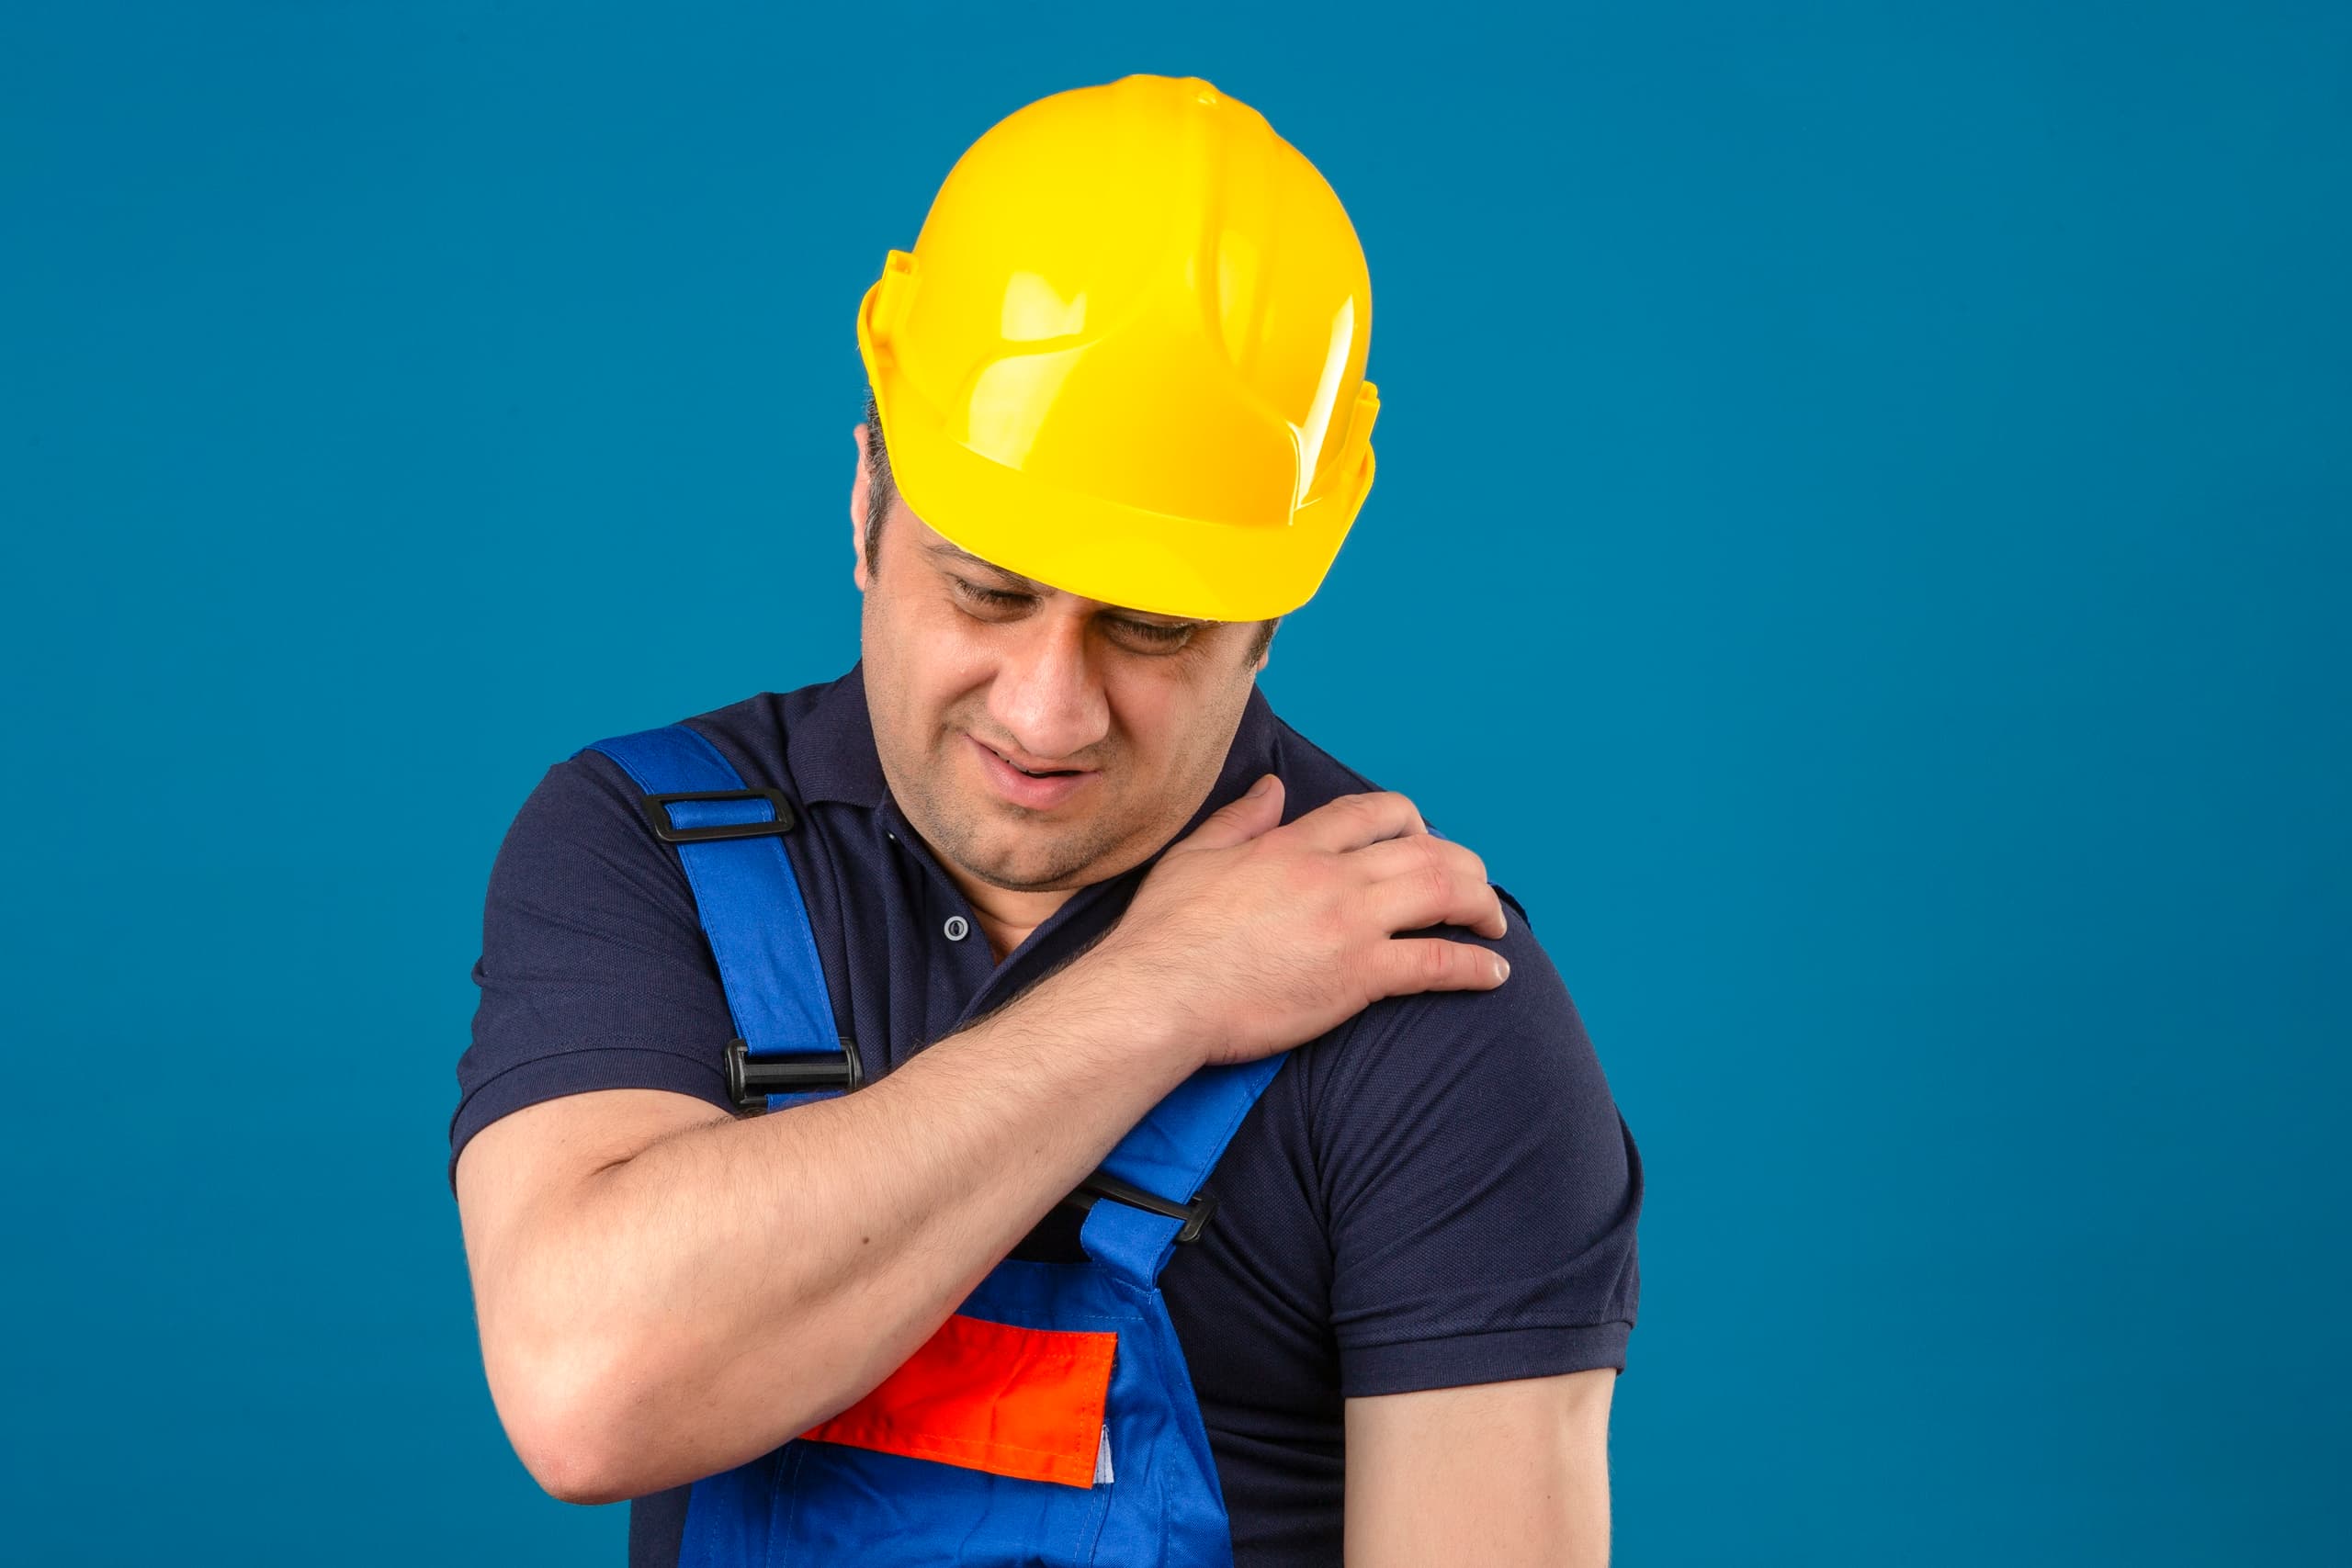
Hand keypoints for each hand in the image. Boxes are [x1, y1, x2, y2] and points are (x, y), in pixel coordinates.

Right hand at [1089, 775, 1510, 1068]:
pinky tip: (1494, 974)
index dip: (1410, 821)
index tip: (1422, 838)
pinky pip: (1437, 962)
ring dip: (1480, 905)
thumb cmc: (1164, 934)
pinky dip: (1475, 966)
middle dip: (1462, 864)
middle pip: (1425, 849)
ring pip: (1442, 893)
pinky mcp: (1359, 976)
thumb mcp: (1195, 856)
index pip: (1373, 813)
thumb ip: (1242, 819)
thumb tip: (1274, 786)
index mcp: (1293, 845)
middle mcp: (1331, 875)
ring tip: (1494, 924)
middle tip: (1474, 887)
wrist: (1159, 995)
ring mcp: (1350, 924)